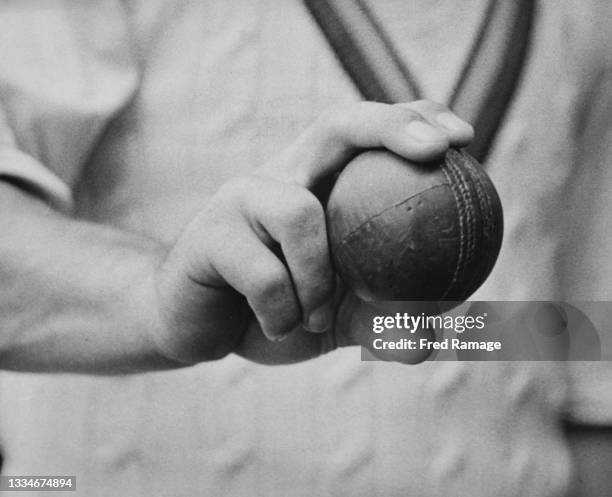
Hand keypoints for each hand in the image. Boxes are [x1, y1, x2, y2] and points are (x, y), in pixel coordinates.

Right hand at [151, 100, 473, 364]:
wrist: (196, 330)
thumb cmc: (273, 312)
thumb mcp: (337, 319)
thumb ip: (384, 322)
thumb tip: (438, 336)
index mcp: (314, 187)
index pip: (366, 135)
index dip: (412, 122)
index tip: (463, 139)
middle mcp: (279, 177)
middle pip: (336, 124)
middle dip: (388, 126)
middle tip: (436, 151)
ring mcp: (239, 198)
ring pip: (298, 212)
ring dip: (318, 278)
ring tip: (313, 316)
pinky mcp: (207, 233)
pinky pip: (262, 271)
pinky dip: (282, 310)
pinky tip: (276, 325)